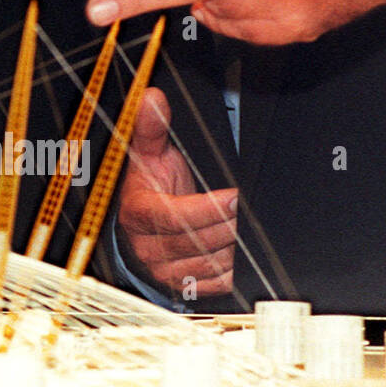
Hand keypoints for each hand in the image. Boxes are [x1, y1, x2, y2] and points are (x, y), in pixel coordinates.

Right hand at [117, 88, 237, 297]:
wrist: (138, 227)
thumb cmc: (148, 188)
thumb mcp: (148, 157)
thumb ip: (151, 129)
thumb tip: (151, 98)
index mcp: (139, 213)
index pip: (173, 217)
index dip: (206, 209)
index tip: (234, 195)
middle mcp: (149, 247)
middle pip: (199, 242)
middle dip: (230, 224)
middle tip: (247, 207)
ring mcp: (167, 271)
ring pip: (214, 264)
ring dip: (235, 244)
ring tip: (241, 224)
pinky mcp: (186, 288)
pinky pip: (220, 282)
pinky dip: (234, 265)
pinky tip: (236, 247)